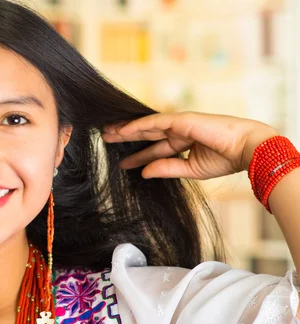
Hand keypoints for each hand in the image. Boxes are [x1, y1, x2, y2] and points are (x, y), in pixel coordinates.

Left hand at [101, 111, 277, 179]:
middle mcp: (179, 131)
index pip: (155, 149)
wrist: (246, 149)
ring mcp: (179, 124)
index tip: (122, 163)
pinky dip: (137, 126)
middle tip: (106, 139)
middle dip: (126, 137)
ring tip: (107, 133)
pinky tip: (122, 130)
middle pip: (146, 134)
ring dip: (126, 129)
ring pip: (146, 125)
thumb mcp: (190, 169)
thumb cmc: (226, 159)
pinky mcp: (181, 119)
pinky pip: (154, 122)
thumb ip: (166, 168)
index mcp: (184, 143)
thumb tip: (144, 173)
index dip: (138, 155)